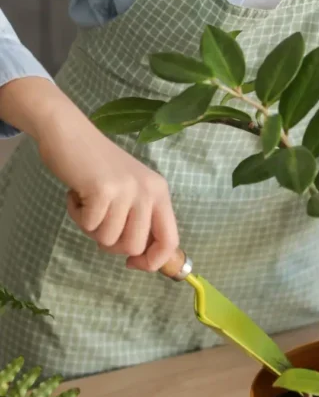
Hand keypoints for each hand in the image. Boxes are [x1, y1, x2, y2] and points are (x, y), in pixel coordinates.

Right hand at [28, 89, 178, 271]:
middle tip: (98, 219)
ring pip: (108, 239)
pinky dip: (76, 215)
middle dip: (110, 243)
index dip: (153, 261)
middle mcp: (149, 191)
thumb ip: (139, 218)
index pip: (170, 240)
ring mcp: (127, 190)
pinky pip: (88, 225)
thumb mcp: (129, 190)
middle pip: (134, 246)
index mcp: (160, 192)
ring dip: (90, 226)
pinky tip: (76, 193)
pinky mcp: (103, 190)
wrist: (69, 133)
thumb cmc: (97, 166)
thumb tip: (141, 257)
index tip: (131, 264)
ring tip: (87, 201)